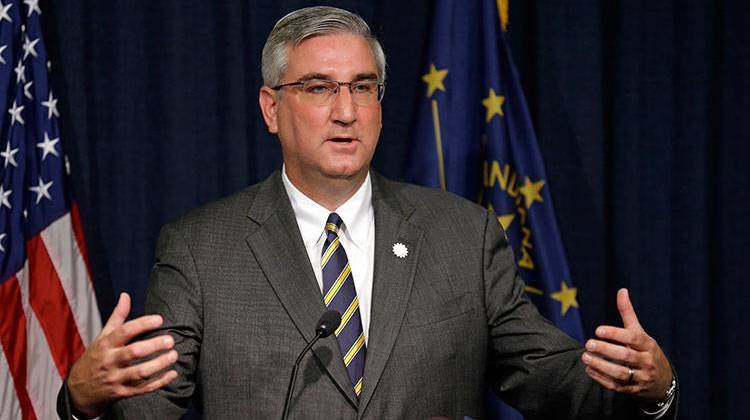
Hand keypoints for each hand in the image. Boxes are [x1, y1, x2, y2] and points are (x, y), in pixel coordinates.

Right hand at [67, 293, 178, 416]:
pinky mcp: (122, 393)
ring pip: (140, 373)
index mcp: (106, 345)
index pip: (124, 332)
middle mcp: (110, 361)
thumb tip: (126, 295)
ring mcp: (116, 378)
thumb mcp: (102, 337)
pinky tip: (172, 373)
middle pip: (133, 353)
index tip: (159, 319)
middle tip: (170, 340)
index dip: (142, 324)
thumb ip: (117, 317)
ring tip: (173, 355)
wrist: (78, 390)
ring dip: (159, 365)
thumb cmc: (96, 358)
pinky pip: (143, 389)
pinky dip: (159, 382)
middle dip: (153, 346)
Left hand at [581, 288, 672, 401]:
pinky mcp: (633, 390)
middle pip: (626, 356)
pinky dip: (601, 379)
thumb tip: (622, 290)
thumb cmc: (646, 351)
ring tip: (585, 357)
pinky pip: (617, 386)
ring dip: (601, 366)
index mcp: (647, 344)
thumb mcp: (641, 333)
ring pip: (621, 373)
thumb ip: (628, 313)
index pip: (632, 338)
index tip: (598, 330)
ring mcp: (641, 377)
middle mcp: (646, 361)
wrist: (663, 382)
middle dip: (606, 350)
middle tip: (588, 343)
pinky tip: (589, 370)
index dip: (615, 333)